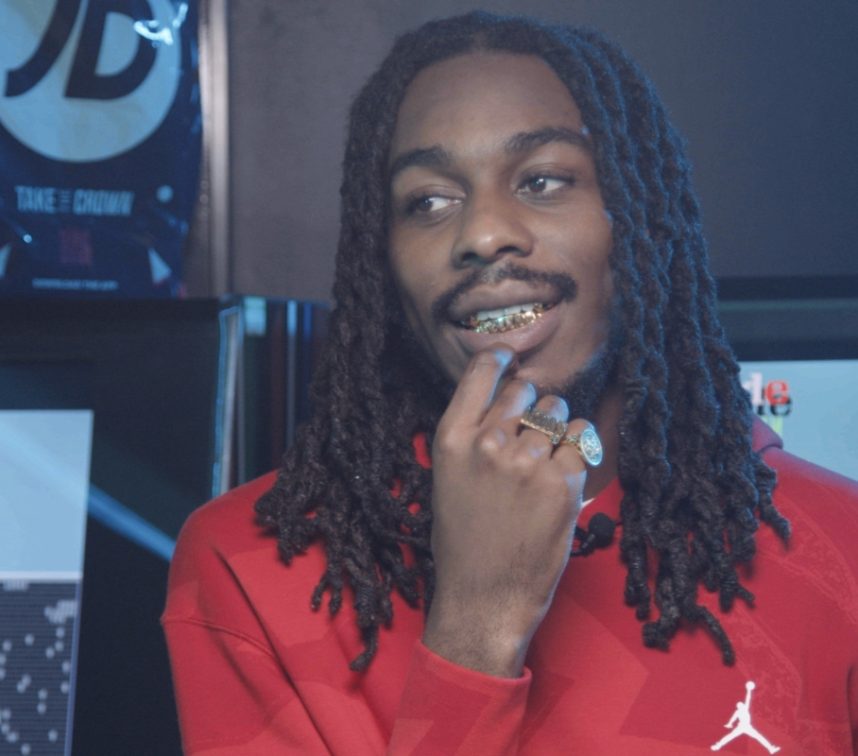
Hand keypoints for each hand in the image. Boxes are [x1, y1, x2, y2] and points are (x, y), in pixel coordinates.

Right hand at [423, 346, 589, 676]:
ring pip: (557, 413)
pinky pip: (582, 441)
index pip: (479, 375)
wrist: (483, 598)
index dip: (499, 360)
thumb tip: (504, 405)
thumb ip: (471, 438)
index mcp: (452, 440)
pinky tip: (566, 476)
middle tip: (532, 435)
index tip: (511, 356)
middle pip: (524, 391)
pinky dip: (580, 452)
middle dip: (533, 406)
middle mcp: (487, 442)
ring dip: (557, 430)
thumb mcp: (448, 480)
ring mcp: (526, 461)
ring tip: (547, 462)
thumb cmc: (463, 542)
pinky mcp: (562, 483)